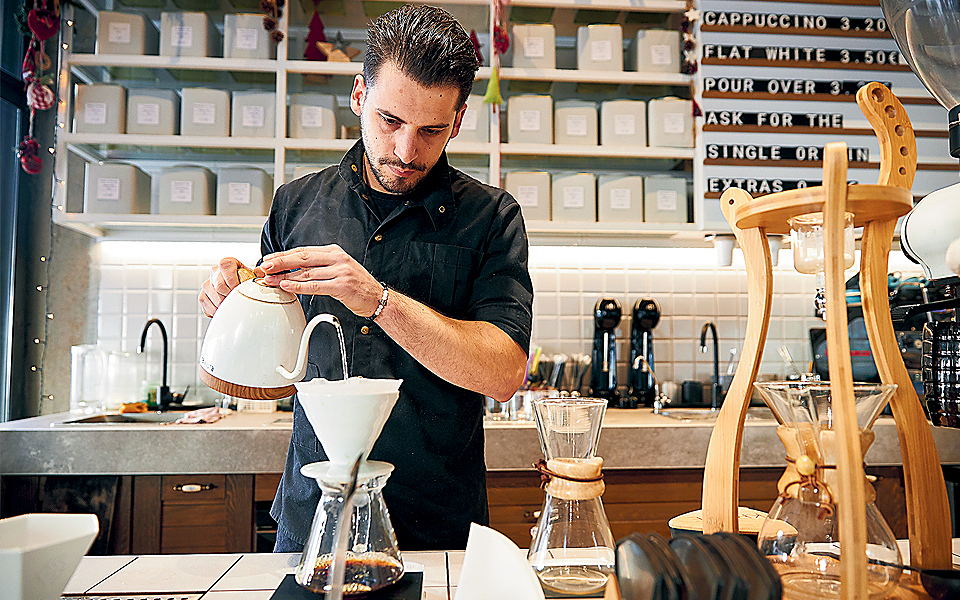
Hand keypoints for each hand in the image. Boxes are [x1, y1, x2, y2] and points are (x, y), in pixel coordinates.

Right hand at [198, 257, 262, 316]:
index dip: (232, 279)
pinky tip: (226, 310)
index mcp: (227, 263)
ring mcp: (207, 285)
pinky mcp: (203, 297)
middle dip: (231, 296)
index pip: (225, 266)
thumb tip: (267, 279)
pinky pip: (208, 307)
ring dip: (226, 305)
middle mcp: (214, 272)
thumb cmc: (247, 280)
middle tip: (240, 301)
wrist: (239, 286)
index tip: (239, 288)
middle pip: (219, 286)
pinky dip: (218, 311)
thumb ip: (260, 275)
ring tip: (235, 307)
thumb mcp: (255, 275)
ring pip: (214, 298)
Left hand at [260, 245, 382, 317]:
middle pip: (302, 258)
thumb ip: (318, 267)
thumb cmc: (356, 286)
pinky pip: (316, 286)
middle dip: (280, 262)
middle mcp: (337, 259)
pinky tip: (287, 286)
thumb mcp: (338, 269)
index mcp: (334, 252)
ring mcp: (340, 272)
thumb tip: (291, 270)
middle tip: (265, 266)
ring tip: (271, 280)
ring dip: (285, 277)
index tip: (269, 259)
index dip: (284, 255)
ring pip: (306, 273)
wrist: (377, 297)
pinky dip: (299, 287)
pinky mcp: (342, 286)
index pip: (303, 251)